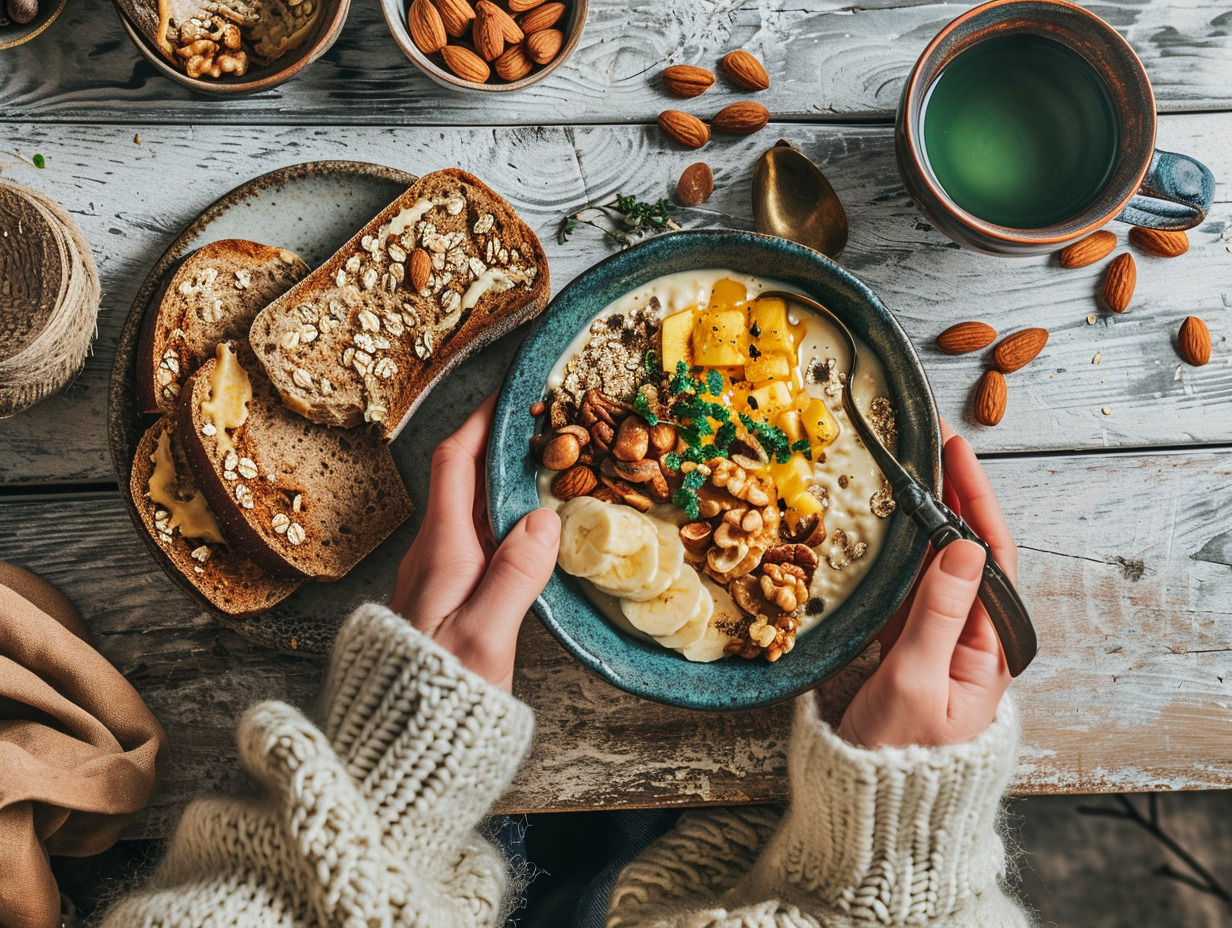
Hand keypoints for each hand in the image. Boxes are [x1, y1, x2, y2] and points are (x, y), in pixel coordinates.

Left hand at [389, 394, 560, 691]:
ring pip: (472, 513)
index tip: (512, 392)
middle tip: (548, 426)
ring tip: (551, 469)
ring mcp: (436, 579)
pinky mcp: (446, 602)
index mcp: (440, 552)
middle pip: (464, 481)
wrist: (400, 751)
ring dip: (506, 484)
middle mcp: (432, 556)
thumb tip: (545, 520)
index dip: (481, 420)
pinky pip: (478, 542)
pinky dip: (507, 522)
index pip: (456, 463)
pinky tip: (536, 533)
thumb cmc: (438, 698)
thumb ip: (514, 577)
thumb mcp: (485, 639)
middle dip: (501, 445)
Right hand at [837, 423, 1014, 748]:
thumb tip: (962, 546)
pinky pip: (911, 589)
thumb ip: (939, 614)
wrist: (872, 804)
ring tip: (913, 476)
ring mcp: (940, 641)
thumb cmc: (897, 754)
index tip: (956, 455)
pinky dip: (901, 554)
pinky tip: (889, 529)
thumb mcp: (917, 681)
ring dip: (927, 522)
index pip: (991, 557)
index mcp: (988, 648)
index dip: (975, 501)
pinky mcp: (910, 648)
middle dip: (955, 500)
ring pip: (938, 567)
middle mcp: (972, 638)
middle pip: (969, 554)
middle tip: (932, 450)